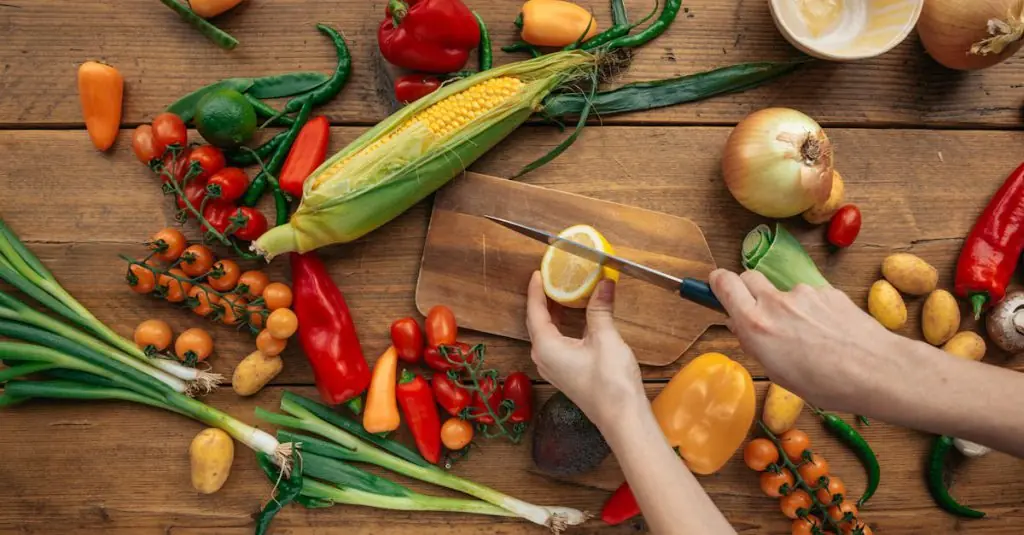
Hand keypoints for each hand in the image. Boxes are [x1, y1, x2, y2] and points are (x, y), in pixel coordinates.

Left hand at [525, 271, 645, 427]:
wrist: (622, 418)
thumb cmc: (610, 383)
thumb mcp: (605, 338)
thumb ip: (600, 309)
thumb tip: (603, 283)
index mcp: (546, 347)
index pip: (535, 311)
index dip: (536, 290)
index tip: (538, 273)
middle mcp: (544, 358)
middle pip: (538, 322)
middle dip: (545, 300)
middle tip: (553, 279)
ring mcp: (554, 368)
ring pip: (548, 333)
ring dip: (555, 313)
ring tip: (564, 293)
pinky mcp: (566, 373)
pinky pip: (557, 343)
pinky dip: (563, 327)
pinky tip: (577, 318)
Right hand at [709, 268, 900, 411]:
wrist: (875, 370)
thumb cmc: (824, 383)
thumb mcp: (776, 371)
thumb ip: (754, 342)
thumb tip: (740, 324)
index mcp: (756, 324)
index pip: (723, 282)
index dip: (718, 283)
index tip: (718, 289)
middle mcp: (776, 302)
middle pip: (748, 277)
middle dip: (748, 290)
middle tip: (758, 313)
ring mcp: (803, 293)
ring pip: (783, 291)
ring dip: (786, 305)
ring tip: (806, 336)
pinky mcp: (828, 290)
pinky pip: (809, 296)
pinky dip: (812, 309)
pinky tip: (827, 332)